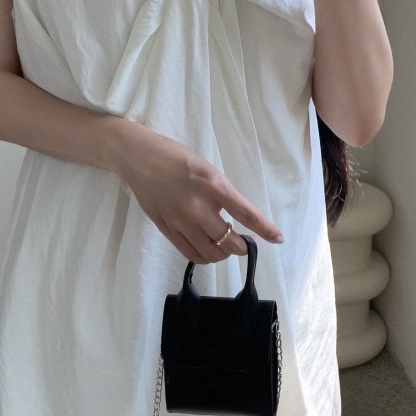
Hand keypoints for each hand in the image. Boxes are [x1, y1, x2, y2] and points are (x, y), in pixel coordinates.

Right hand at [116, 124, 283, 263]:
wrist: (138, 158)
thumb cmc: (176, 158)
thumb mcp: (207, 169)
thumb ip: (221, 194)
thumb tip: (234, 220)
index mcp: (213, 184)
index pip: (245, 213)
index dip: (264, 229)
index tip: (277, 238)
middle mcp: (197, 206)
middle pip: (229, 241)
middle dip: (242, 246)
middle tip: (244, 241)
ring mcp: (180, 221)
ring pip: (211, 253)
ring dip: (224, 253)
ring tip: (225, 245)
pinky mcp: (166, 230)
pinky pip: (191, 254)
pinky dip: (206, 257)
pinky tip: (209, 250)